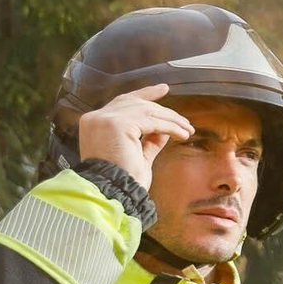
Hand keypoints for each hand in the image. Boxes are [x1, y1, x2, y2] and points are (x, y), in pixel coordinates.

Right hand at [75, 83, 193, 190]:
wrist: (111, 194)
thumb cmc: (122, 181)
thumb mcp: (137, 156)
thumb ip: (148, 140)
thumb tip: (164, 129)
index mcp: (95, 124)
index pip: (123, 102)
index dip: (145, 95)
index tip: (163, 90)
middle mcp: (96, 118)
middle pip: (136, 103)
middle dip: (163, 109)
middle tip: (184, 119)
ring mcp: (105, 119)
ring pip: (146, 111)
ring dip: (171, 120)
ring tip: (188, 129)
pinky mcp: (117, 124)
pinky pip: (152, 121)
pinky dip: (171, 126)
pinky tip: (183, 134)